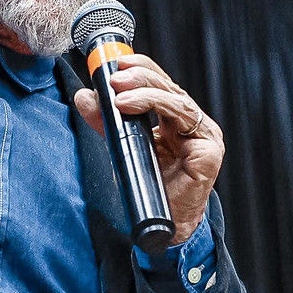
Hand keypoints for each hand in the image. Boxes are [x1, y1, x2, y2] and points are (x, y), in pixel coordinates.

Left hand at [73, 54, 223, 245]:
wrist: (164, 229)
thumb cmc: (148, 190)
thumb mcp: (122, 148)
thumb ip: (107, 123)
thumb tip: (85, 96)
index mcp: (175, 121)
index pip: (160, 85)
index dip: (140, 69)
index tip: (114, 63)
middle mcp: (191, 124)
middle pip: (168, 87)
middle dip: (139, 75)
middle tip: (113, 76)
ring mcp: (202, 135)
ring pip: (175, 99)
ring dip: (145, 89)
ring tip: (119, 91)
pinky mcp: (208, 149)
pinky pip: (184, 117)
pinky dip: (156, 105)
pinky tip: (132, 104)